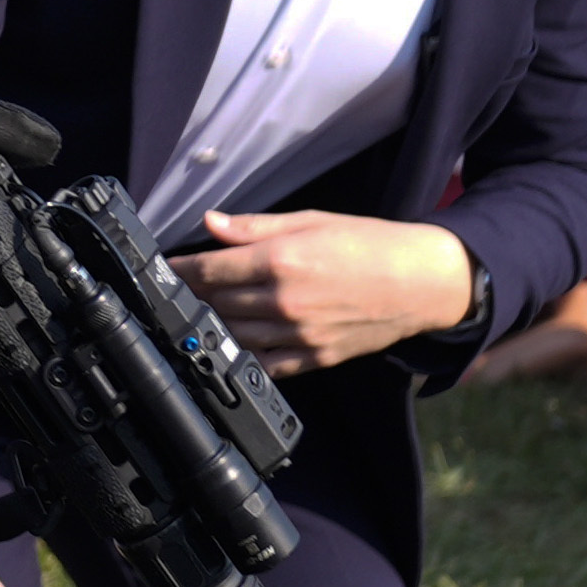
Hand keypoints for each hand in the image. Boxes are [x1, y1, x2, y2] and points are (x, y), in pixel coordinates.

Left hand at [174, 211, 477, 373]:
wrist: (422, 282)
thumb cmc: (370, 244)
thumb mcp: (311, 221)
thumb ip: (255, 227)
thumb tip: (211, 223)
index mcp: (281, 261)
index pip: (210, 270)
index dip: (179, 270)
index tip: (164, 268)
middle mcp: (285, 301)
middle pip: (216, 304)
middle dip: (191, 297)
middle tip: (177, 290)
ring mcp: (299, 335)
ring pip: (234, 336)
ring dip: (212, 326)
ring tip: (198, 315)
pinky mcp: (315, 358)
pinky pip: (266, 365)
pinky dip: (244, 355)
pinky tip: (233, 345)